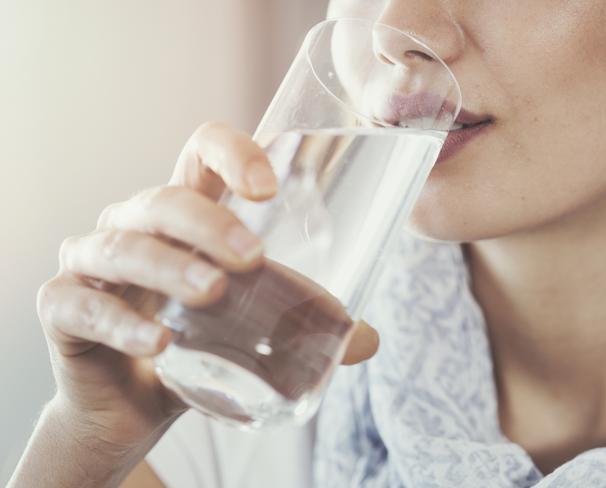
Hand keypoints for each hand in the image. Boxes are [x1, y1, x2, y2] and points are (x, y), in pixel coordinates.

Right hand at [37, 122, 378, 453]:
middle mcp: (135, 226)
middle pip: (164, 200)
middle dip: (208, 223)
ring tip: (212, 294)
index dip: (232, 152)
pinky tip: (158, 343)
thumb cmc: (194, 346)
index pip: (200, 154)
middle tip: (251, 259)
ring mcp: (92, 263)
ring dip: (170, 267)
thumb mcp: (249, 325)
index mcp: (184, 217)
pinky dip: (120, 321)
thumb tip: (365, 339)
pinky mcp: (63, 307)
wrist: (133, 405)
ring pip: (124, 246)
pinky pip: (82, 304)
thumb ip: (299, 324)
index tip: (269, 187)